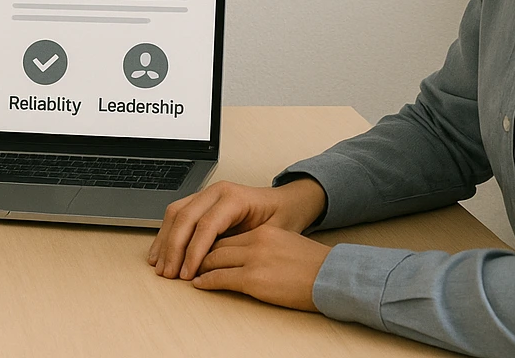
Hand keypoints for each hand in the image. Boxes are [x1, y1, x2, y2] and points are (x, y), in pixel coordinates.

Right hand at [148, 177, 325, 279]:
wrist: (287, 202)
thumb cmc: (282, 217)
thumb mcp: (272, 234)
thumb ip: (244, 247)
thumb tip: (218, 267)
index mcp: (234, 197)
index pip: (206, 225)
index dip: (193, 251)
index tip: (187, 274)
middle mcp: (216, 191)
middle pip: (185, 217)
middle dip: (174, 248)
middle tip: (169, 273)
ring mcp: (206, 194)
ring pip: (175, 213)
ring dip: (165, 241)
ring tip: (160, 266)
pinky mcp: (200, 201)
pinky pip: (177, 214)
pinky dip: (167, 234)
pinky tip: (161, 252)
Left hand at [194, 225, 330, 310]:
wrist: (334, 279)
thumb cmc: (315, 267)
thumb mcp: (286, 246)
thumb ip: (264, 246)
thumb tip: (245, 256)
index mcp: (264, 232)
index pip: (225, 234)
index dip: (206, 242)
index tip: (195, 248)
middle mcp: (256, 241)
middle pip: (215, 244)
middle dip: (194, 252)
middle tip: (180, 259)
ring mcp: (254, 259)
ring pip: (213, 258)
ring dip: (195, 266)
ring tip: (184, 272)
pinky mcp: (254, 278)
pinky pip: (220, 278)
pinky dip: (206, 281)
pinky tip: (198, 284)